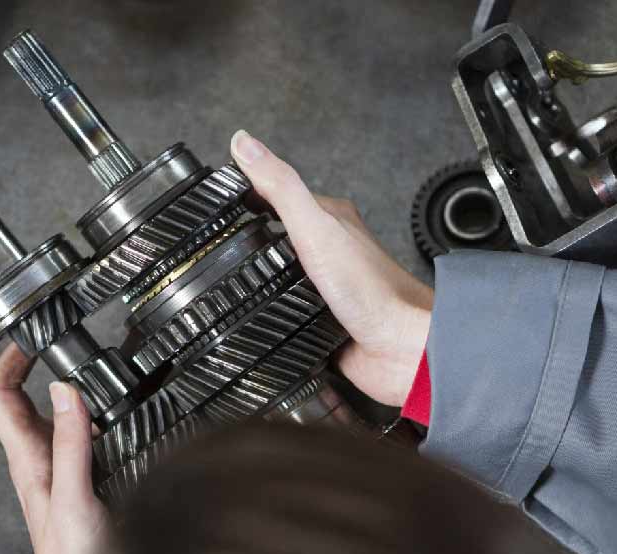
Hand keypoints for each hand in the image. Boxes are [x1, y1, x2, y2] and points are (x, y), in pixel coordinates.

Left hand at [0, 344, 106, 553]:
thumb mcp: (75, 495)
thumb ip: (71, 444)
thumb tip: (65, 390)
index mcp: (27, 458)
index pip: (0, 393)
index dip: (9, 358)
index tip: (30, 333)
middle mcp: (36, 459)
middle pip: (21, 398)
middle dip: (34, 362)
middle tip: (56, 337)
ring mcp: (55, 468)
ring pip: (49, 414)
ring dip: (61, 385)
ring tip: (83, 362)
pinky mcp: (75, 479)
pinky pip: (74, 434)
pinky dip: (86, 412)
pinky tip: (107, 409)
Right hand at [231, 130, 432, 406]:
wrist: (400, 348)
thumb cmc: (371, 289)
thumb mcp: (315, 227)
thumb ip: (280, 186)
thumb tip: (245, 142)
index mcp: (330, 219)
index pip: (280, 193)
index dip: (248, 190)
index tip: (217, 191)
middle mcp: (329, 250)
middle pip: (280, 235)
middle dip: (249, 236)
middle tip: (216, 234)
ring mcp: (326, 287)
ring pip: (283, 274)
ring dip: (259, 275)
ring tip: (227, 273)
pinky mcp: (322, 321)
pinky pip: (289, 311)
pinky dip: (272, 311)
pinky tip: (257, 313)